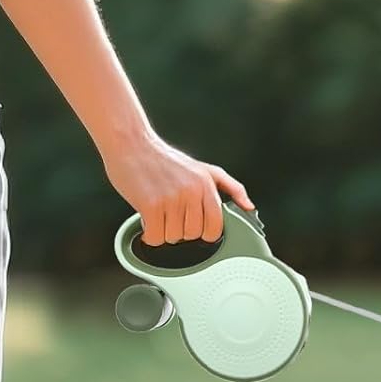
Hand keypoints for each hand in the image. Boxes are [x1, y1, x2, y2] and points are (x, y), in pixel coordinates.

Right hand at [103, 131, 252, 243]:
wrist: (131, 143)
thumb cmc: (164, 159)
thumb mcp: (203, 169)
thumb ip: (230, 187)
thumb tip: (249, 207)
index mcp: (207, 184)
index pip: (215, 227)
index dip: (202, 231)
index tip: (190, 222)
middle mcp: (192, 191)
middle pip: (193, 235)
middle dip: (180, 229)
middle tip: (169, 212)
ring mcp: (172, 199)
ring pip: (173, 238)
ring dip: (163, 230)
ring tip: (157, 210)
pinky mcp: (151, 205)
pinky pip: (155, 237)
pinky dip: (149, 234)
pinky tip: (147, 218)